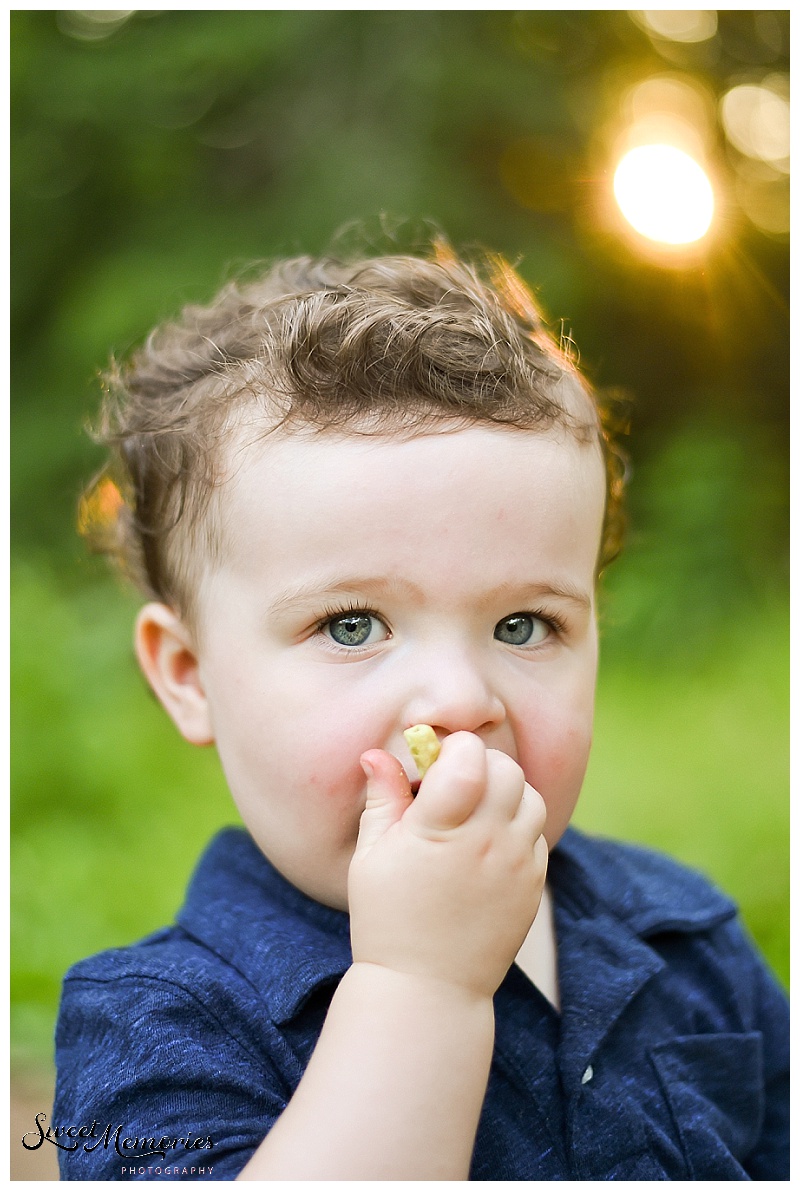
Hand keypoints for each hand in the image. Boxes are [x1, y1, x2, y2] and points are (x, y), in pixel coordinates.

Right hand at [348, 731, 547, 1000]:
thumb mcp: (371, 855)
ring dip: (506, 791)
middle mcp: (487, 841)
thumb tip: (377, 754)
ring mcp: (517, 864)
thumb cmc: (387, 919)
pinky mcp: (534, 885)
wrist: (428, 988)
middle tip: (456, 781)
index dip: (455, 747)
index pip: (470, 757)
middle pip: (507, 770)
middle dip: (482, 764)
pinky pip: (538, 834)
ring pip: (531, 797)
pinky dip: (519, 826)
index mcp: (441, 828)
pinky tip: (490, 841)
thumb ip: (383, 797)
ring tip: (476, 808)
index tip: (436, 759)